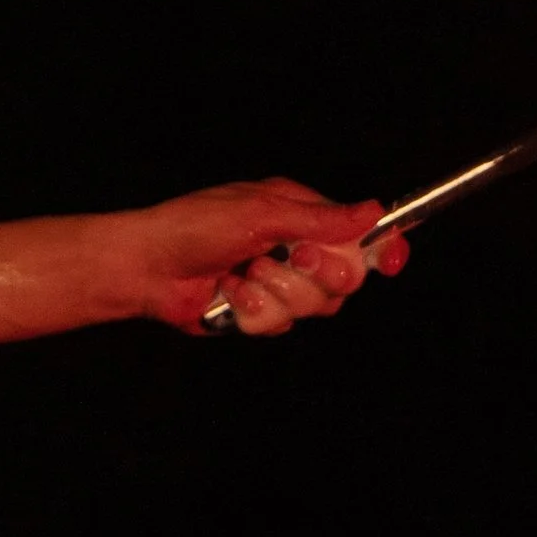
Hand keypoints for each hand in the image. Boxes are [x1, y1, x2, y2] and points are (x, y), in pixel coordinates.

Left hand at [120, 178, 410, 336]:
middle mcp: (293, 248)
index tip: (392, 259)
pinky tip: (228, 293)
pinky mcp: (258, 312)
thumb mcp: (259, 212)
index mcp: (299, 215)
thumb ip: (318, 218)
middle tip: (286, 256)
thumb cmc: (192, 227)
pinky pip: (280, 324)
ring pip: (316, 306)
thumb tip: (373, 212)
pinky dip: (253, 310)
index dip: (382, 247)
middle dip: (316, 272)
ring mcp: (277, 283)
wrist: (145, 267)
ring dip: (277, 291)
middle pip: (346, 277)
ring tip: (244, 273)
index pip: (359, 233)